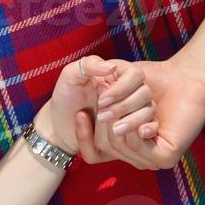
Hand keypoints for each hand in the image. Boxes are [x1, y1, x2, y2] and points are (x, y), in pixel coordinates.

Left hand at [39, 55, 157, 158]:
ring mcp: (132, 114)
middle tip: (101, 115)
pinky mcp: (130, 134)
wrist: (58, 126)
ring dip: (126, 123)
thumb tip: (112, 67)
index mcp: (118, 76)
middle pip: (145, 96)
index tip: (101, 100)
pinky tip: (109, 137)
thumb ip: (89, 65)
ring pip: (146, 117)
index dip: (122, 89)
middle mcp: (130, 94)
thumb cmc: (65, 98)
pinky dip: (127, 139)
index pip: (136, 76)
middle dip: (122, 108)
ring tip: (100, 124)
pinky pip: (141, 137)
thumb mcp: (70, 76)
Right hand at [72, 57, 204, 169]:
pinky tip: (145, 117)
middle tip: (105, 98)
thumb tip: (79, 115)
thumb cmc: (151, 79)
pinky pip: (138, 146)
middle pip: (105, 146)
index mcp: (124, 144)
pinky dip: (136, 127)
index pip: (93, 154)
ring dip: (122, 117)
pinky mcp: (166, 158)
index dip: (82, 137)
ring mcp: (151, 159)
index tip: (80, 114)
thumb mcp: (117, 86)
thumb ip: (100, 100)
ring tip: (126, 103)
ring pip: (120, 144)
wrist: (184, 78)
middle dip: (104, 120)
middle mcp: (136, 155)